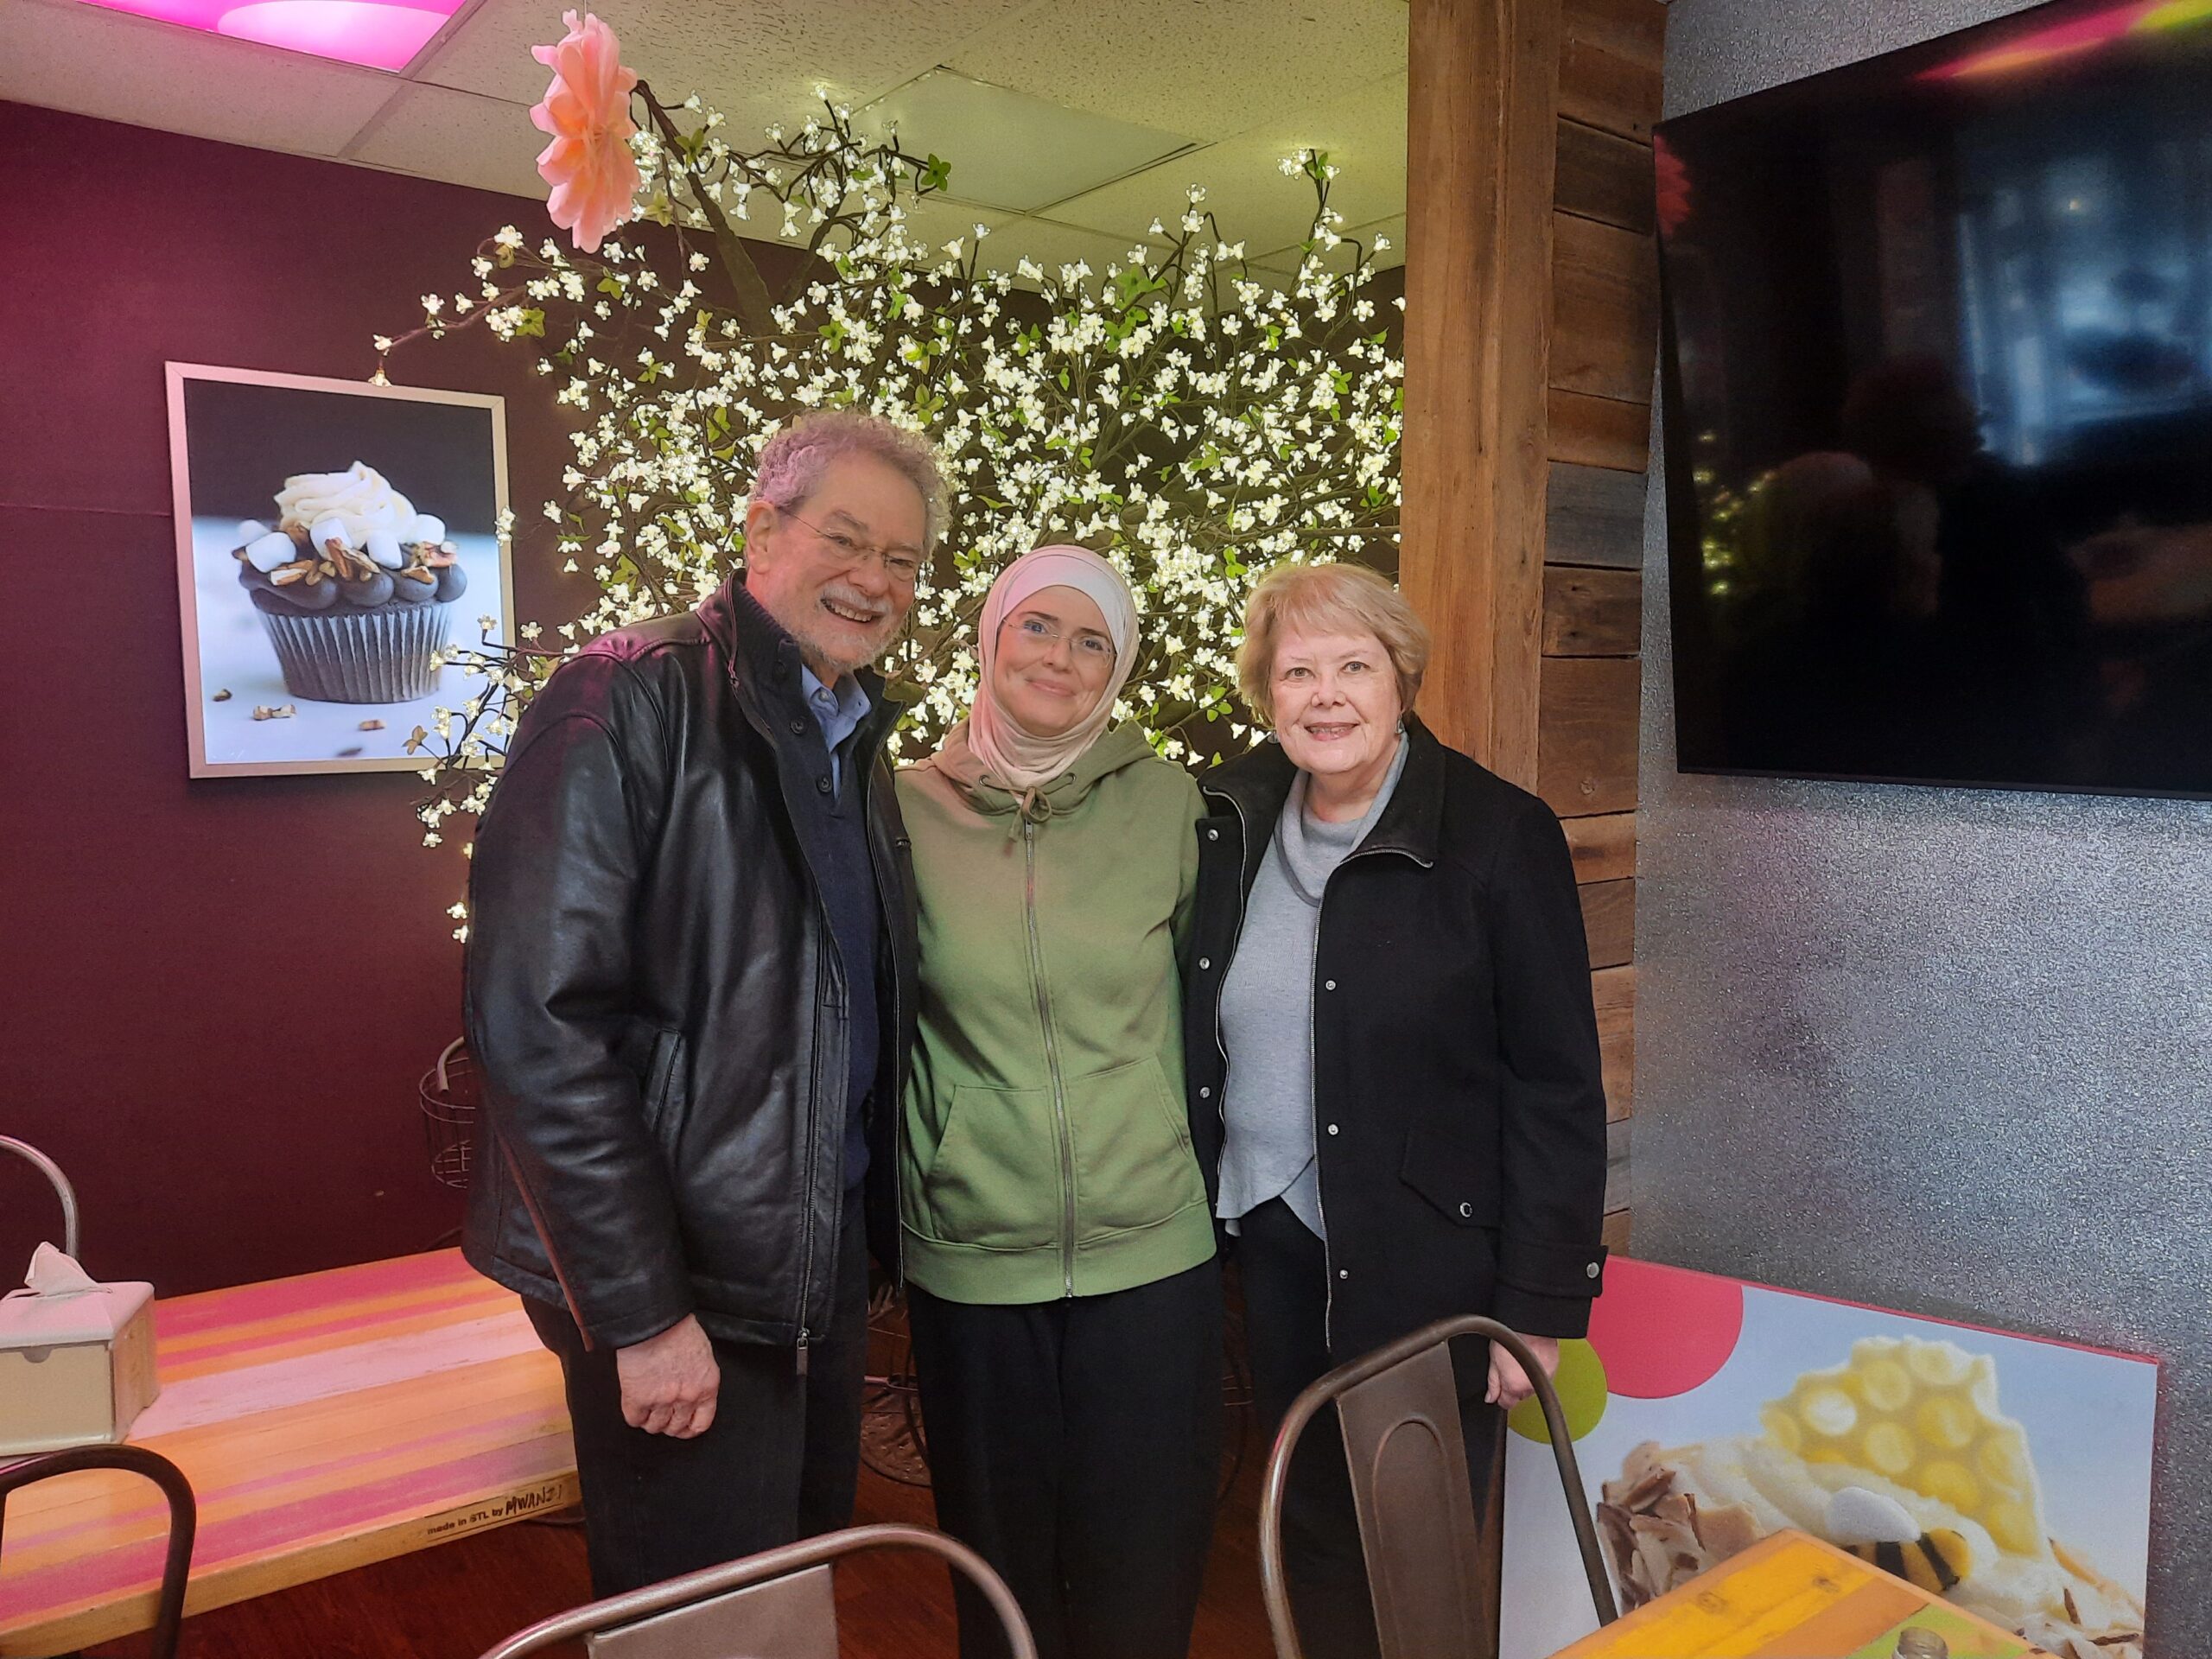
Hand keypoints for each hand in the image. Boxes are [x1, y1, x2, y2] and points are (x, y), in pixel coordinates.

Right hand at [616, 1314, 718, 1437]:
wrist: (653, 1319)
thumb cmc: (677, 1328)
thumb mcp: (701, 1354)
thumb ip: (698, 1377)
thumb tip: (690, 1390)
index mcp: (707, 1385)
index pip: (701, 1423)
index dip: (689, 1428)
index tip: (683, 1427)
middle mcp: (687, 1397)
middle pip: (676, 1428)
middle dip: (668, 1423)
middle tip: (661, 1414)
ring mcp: (663, 1400)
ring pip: (654, 1427)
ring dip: (650, 1420)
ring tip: (647, 1406)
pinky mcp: (638, 1398)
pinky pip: (635, 1420)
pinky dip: (634, 1415)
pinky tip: (635, 1403)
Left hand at [1486, 1333, 1559, 1410]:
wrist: (1531, 1324)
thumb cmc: (1511, 1337)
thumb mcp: (1494, 1360)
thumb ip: (1492, 1383)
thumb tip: (1491, 1397)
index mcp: (1514, 1387)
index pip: (1507, 1404)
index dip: (1501, 1396)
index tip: (1500, 1390)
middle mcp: (1531, 1386)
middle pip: (1520, 1395)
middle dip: (1514, 1386)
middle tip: (1509, 1368)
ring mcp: (1544, 1379)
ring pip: (1532, 1387)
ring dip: (1527, 1379)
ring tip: (1521, 1361)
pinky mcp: (1553, 1369)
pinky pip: (1544, 1377)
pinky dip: (1538, 1372)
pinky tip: (1532, 1359)